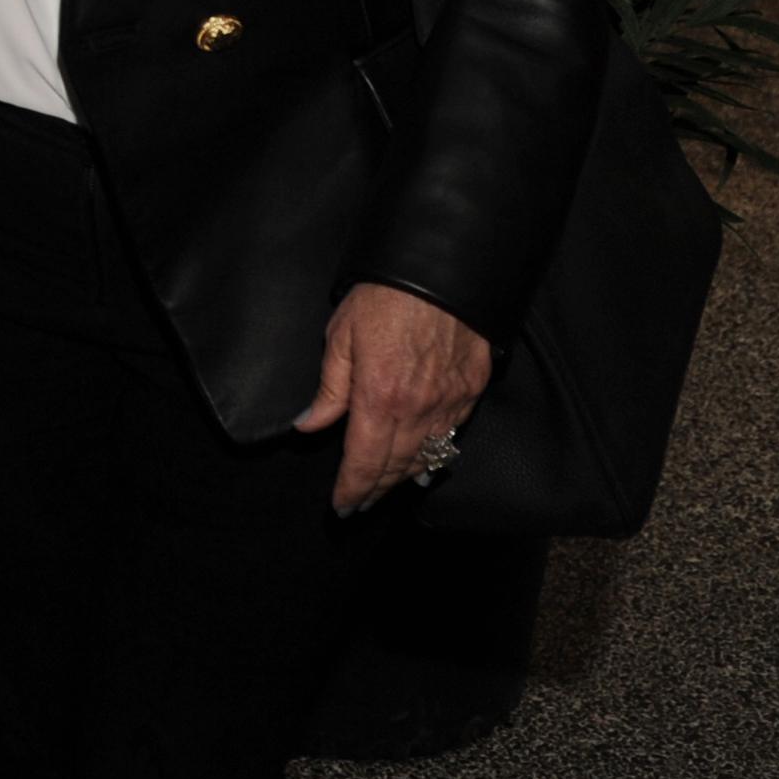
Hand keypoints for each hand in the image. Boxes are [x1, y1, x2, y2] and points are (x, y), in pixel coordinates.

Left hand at [293, 280, 491, 515]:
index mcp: (377, 398)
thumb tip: (308, 426)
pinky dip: (436, 455)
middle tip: (360, 504)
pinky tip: (426, 463)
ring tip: (385, 490)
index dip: (351, 489)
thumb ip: (328, 390)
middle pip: (394, 466)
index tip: (341, 506)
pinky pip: (452, 436)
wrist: (439, 272)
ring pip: (426, 457)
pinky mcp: (470, 392)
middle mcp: (416, 410)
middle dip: (375, 490)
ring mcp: (448, 403)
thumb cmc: (383, 298)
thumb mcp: (340, 337)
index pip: (362, 461)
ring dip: (403, 477)